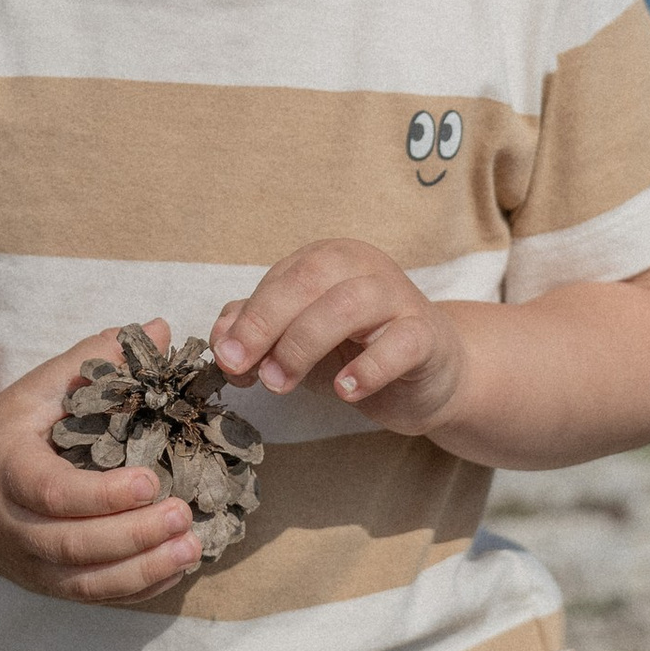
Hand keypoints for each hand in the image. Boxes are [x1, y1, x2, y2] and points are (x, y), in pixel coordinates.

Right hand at [0, 322, 203, 604]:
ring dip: (141, 570)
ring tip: (191, 548)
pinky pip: (93, 597)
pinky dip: (137, 588)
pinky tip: (176, 568)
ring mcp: (27, 564)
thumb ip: (94, 360)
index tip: (149, 480)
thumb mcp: (37, 388)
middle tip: (183, 514)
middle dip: (132, 536)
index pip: (51, 493)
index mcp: (6, 470)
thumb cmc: (7, 431)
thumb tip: (163, 329)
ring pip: (83, 582)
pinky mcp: (46, 585)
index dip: (101, 495)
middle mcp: (11, 526)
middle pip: (71, 545)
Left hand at [212, 243, 470, 432]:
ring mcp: (400, 299)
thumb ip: (255, 334)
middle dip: (270, 324)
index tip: (228, 359)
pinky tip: (345, 390)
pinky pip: (401, 343)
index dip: (250, 318)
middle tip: (252, 371)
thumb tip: (221, 342)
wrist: (426, 378)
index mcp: (330, 260)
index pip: (282, 278)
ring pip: (352, 303)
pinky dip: (369, 367)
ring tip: (282, 383)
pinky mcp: (428, 337)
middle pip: (311, 279)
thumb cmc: (355, 352)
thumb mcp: (295, 342)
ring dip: (306, 344)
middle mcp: (365, 268)